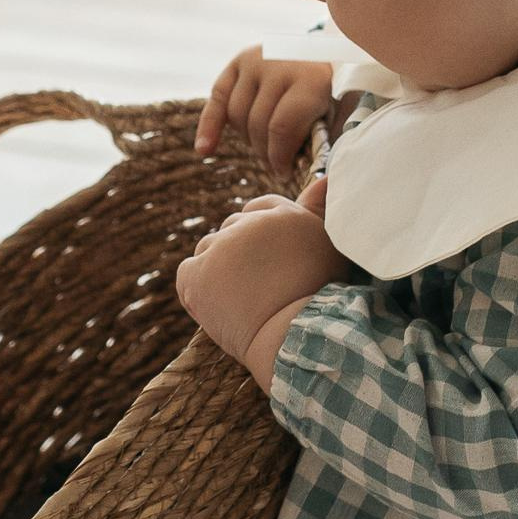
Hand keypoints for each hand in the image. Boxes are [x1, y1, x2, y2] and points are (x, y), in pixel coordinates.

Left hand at [176, 193, 345, 371]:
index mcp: (284, 215)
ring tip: (241, 302)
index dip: (259, 238)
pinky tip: (219, 309)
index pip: (257, 210)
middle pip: (230, 230)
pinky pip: (188, 274)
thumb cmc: (321, 302)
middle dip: (238, 256)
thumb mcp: (329, 249)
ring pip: (207, 251)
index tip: (268, 264)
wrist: (296, 341)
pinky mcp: (197, 274)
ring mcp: (220, 248)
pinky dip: (196, 291)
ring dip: (216, 272)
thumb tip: (324, 177)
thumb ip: (318, 209)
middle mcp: (249, 224)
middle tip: (257, 290)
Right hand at [197, 44, 336, 173]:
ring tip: (263, 149)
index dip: (279, 157)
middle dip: (265, 152)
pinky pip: (217, 97)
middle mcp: (279, 64)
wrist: (329, 49)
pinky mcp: (240, 60)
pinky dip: (209, 125)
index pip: (282, 128)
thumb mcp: (338, 112)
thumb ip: (321, 139)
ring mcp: (257, 59)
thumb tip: (306, 173)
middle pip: (258, 123)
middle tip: (275, 167)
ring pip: (237, 114)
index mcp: (310, 79)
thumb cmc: (334, 91)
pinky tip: (204, 150)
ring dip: (248, 139)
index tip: (284, 173)